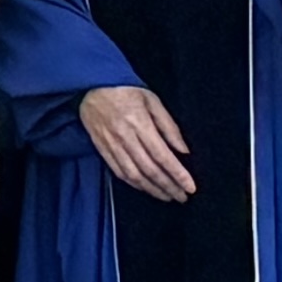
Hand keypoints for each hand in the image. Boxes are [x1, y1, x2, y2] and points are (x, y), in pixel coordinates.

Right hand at [79, 83, 198, 200]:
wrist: (90, 84)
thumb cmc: (125, 89)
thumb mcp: (152, 100)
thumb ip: (169, 126)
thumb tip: (184, 150)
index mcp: (139, 123)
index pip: (162, 156)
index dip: (178, 174)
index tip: (190, 187)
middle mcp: (124, 137)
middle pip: (150, 169)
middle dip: (169, 186)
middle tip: (182, 196)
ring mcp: (111, 144)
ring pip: (134, 175)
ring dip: (153, 189)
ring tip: (167, 196)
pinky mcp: (101, 148)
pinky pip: (119, 171)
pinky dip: (134, 184)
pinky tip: (145, 188)